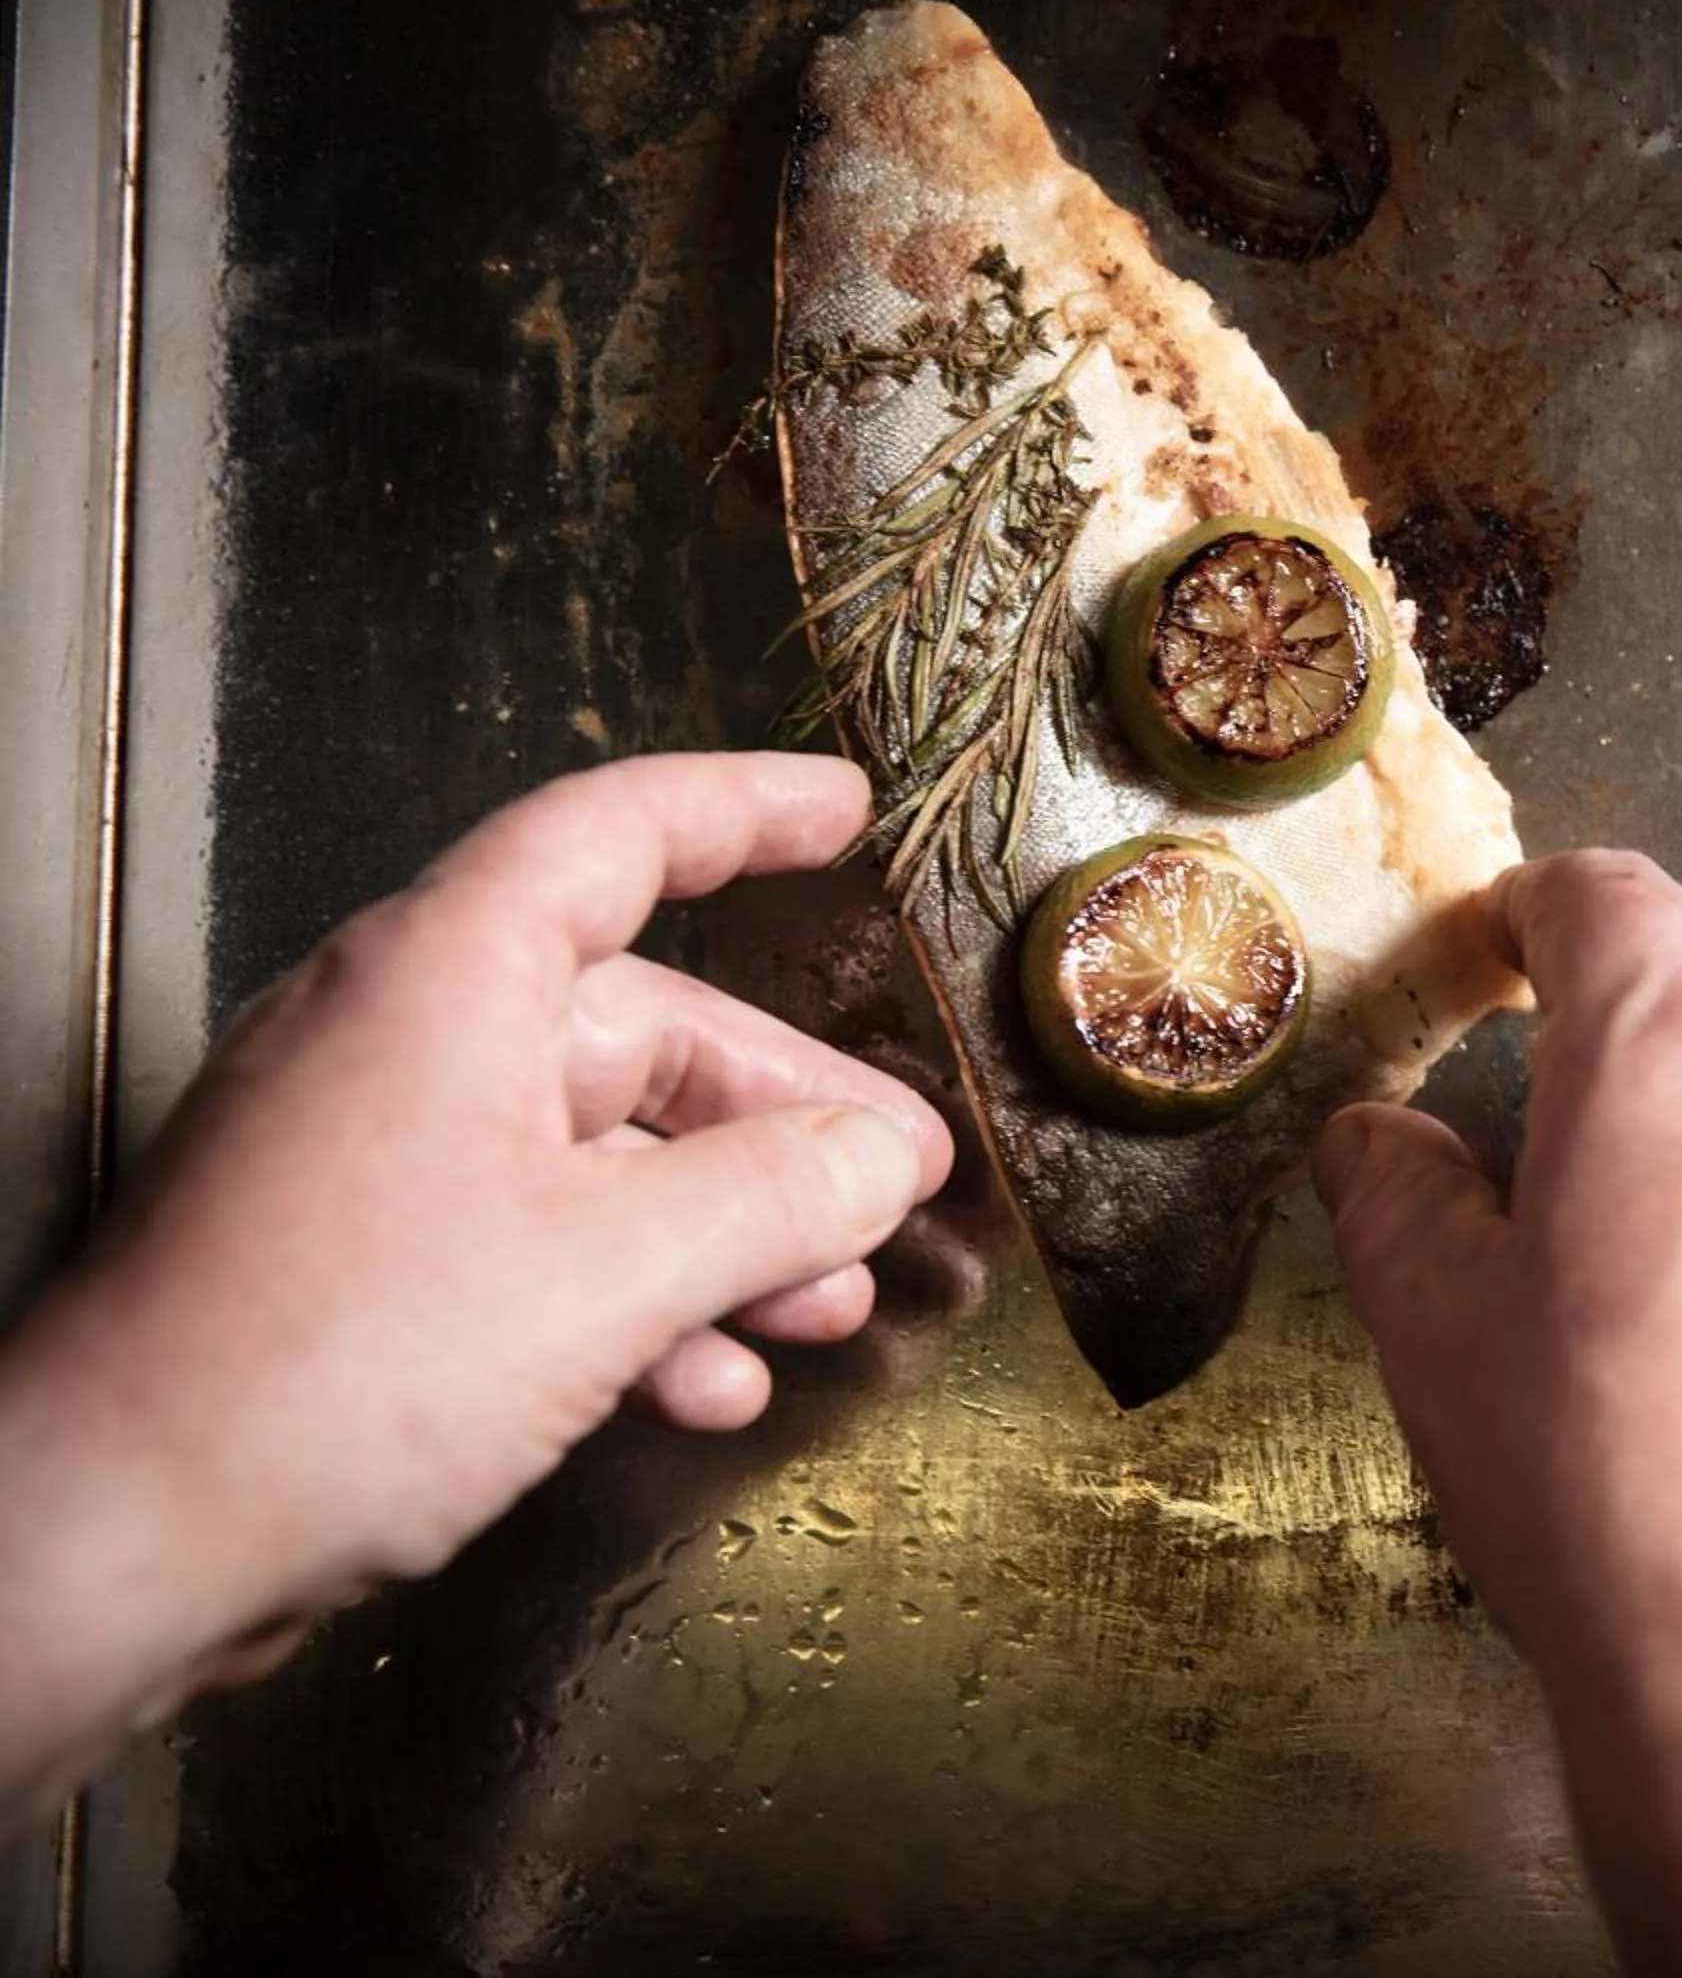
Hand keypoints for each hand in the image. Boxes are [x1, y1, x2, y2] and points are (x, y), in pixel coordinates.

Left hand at [0, 753, 951, 1832]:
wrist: (118, 1537)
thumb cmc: (334, 1367)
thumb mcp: (612, 1272)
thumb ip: (772, 1198)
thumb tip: (876, 1159)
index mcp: (449, 977)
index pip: (616, 836)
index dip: (741, 811)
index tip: (839, 809)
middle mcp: (406, 1042)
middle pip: (637, 1028)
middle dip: (781, 1114)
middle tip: (897, 1174)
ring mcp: (375, 1159)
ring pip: (597, 1155)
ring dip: (725, 1232)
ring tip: (823, 1305)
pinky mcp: (357, 1272)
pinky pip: (533, 1246)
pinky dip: (632, 1301)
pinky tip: (705, 1382)